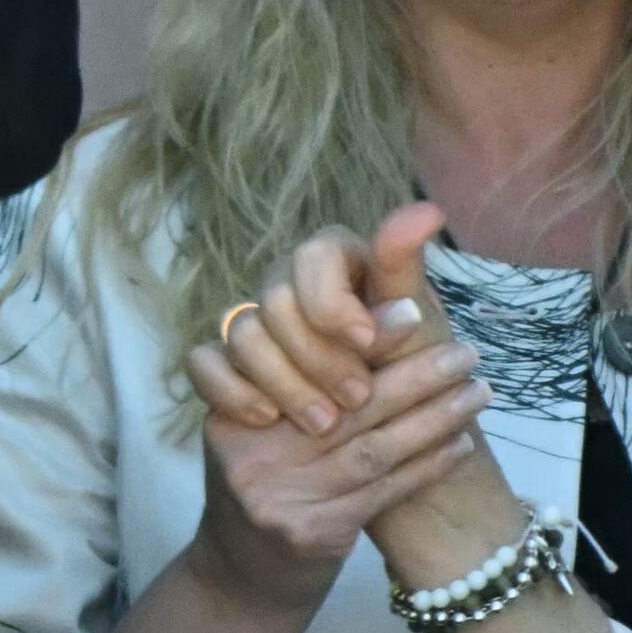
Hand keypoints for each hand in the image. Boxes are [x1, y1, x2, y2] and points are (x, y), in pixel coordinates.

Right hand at [178, 206, 487, 619]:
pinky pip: (384, 491)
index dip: (359, 336)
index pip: (296, 362)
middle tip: (464, 352)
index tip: (412, 312)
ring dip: (436, 417)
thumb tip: (381, 317)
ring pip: (373, 446)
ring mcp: (279, 496)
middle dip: (413, 373)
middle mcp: (250, 452)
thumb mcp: (257, 433)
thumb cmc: (264, 488)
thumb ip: (296, 385)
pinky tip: (460, 444)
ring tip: (478, 392)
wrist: (242, 578)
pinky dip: (428, 465)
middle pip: (345, 404)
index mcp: (232, 414)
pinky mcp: (313, 534)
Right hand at [188, 204, 447, 437]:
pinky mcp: (227, 359)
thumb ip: (406, 275)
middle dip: (317, 356)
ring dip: (285, 383)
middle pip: (275, 302)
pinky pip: (203, 362)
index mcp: (333, 257)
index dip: (333, 301)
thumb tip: (428, 211)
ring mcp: (254, 319)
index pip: (313, 256)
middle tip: (358, 398)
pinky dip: (232, 391)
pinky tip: (267, 417)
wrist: (394, 421)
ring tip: (324, 421)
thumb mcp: (420, 322)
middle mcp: (287, 281)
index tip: (366, 343)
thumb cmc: (412, 364)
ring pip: (242, 335)